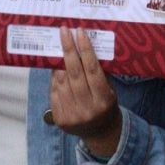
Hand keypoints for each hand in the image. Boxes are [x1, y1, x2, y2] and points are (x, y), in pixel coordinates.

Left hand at [50, 27, 121, 159]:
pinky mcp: (60, 119)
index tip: (80, 32)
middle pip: (74, 73)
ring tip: (59, 47)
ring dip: (59, 62)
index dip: (85, 49)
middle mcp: (87, 109)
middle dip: (68, 49)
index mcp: (104, 100)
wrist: (100, 133)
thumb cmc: (106, 105)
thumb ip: (98, 73)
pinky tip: (56, 67)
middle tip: (64, 31)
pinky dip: (55, 78)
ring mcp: (72, 115)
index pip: (93, 70)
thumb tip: (84, 45)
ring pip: (62, 81)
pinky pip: (55, 92)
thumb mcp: (109, 90)